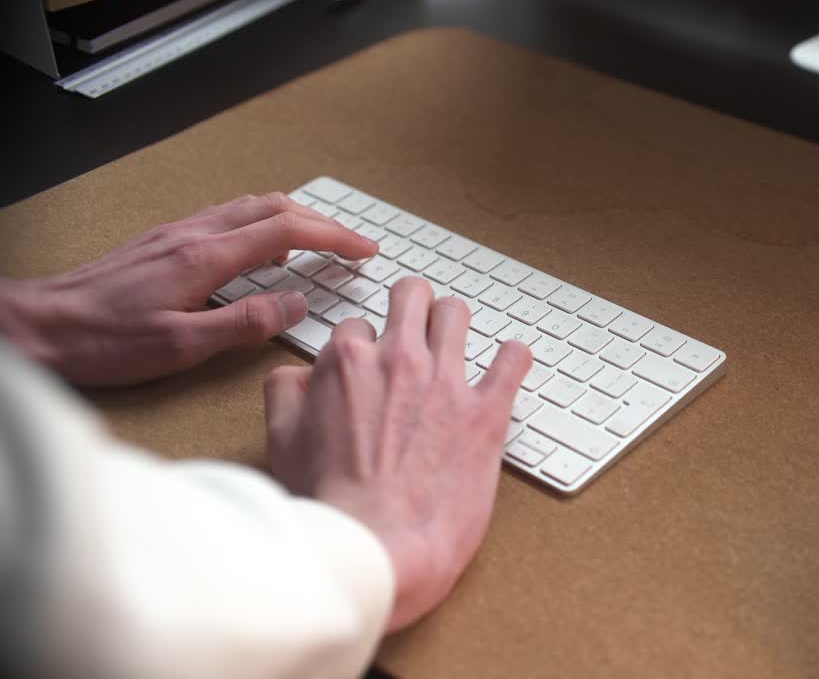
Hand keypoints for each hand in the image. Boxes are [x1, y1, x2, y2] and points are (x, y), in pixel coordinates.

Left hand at [0, 192, 376, 385]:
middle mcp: (193, 234)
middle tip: (351, 246)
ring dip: (291, 219)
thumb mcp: (181, 346)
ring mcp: (176, 233)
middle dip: (321, 222)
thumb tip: (296, 304)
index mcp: (205, 257)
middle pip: (273, 207)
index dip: (334, 237)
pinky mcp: (163, 242)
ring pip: (249, 207)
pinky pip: (226, 218)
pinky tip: (260, 253)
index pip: (288, 231)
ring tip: (317, 245)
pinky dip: (260, 226)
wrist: (40, 326)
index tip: (364, 250)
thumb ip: (245, 323)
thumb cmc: (102, 342)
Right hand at [263, 278, 532, 630]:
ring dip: (455, 322)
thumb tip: (299, 374)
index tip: (370, 368)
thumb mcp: (282, 443)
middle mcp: (398, 361)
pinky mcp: (486, 411)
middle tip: (417, 325)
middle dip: (413, 306)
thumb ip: (287, 395)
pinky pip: (513, 360)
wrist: (377, 545)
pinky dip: (513, 357)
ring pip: (457, 314)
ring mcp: (446, 382)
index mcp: (347, 364)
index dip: (363, 349)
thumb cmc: (331, 505)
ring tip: (457, 340)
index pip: (357, 327)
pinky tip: (509, 363)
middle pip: (411, 297)